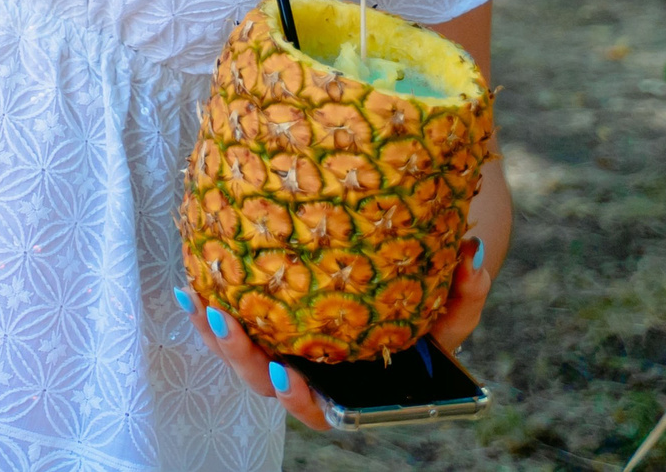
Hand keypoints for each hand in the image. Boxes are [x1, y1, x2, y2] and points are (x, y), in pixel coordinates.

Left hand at [177, 238, 488, 432]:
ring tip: (201, 301)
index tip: (283, 372)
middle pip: (265, 383)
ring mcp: (283, 348)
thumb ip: (466, 292)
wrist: (399, 266)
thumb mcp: (452, 305)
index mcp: (356, 387)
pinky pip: (230, 319)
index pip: (324, 409)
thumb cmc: (426, 297)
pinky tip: (191, 280)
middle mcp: (315, 374)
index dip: (300, 397)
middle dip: (239, 358)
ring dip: (214, 333)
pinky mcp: (262, 321)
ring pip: (239, 355)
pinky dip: (209, 303)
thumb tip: (473, 256)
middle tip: (225, 323)